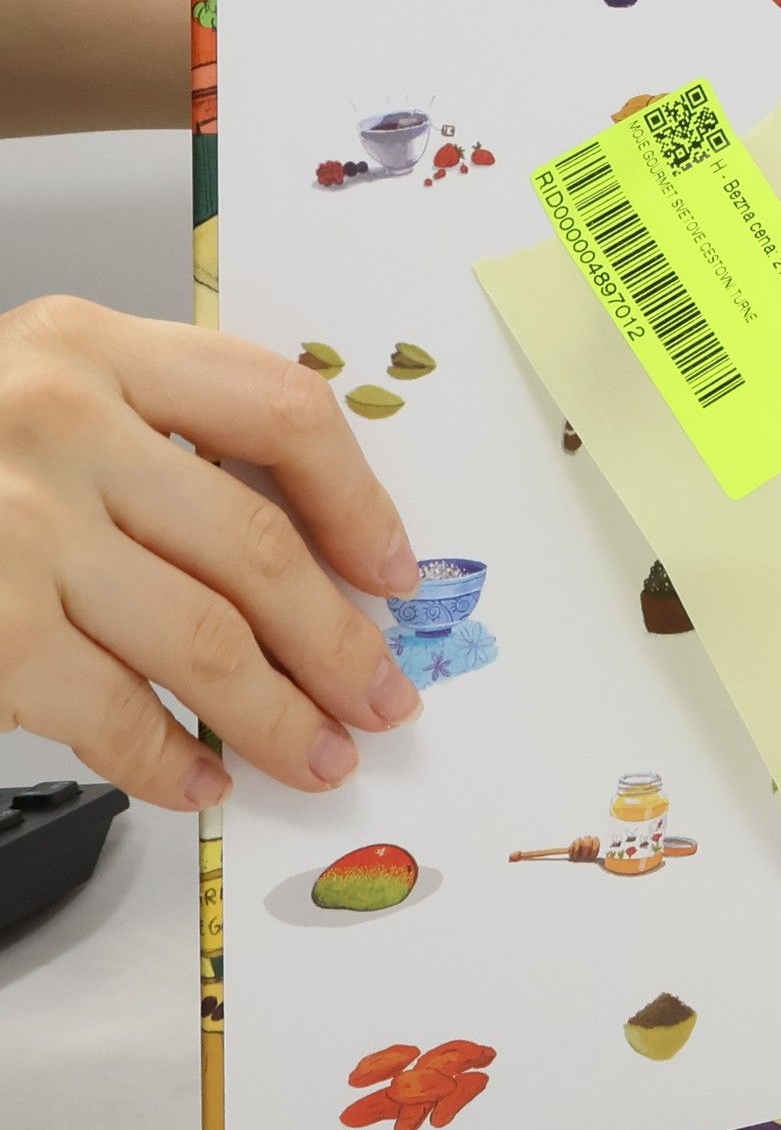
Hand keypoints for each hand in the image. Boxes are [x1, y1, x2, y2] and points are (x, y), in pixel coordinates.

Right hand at [0, 297, 423, 808]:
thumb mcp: (46, 394)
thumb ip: (161, 440)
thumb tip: (316, 556)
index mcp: (92, 347)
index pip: (281, 410)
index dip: (359, 503)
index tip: (394, 573)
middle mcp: (57, 420)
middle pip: (257, 546)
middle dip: (339, 642)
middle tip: (383, 696)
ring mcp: (13, 522)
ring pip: (206, 640)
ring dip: (281, 717)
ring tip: (321, 755)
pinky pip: (112, 709)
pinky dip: (169, 759)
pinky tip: (203, 782)